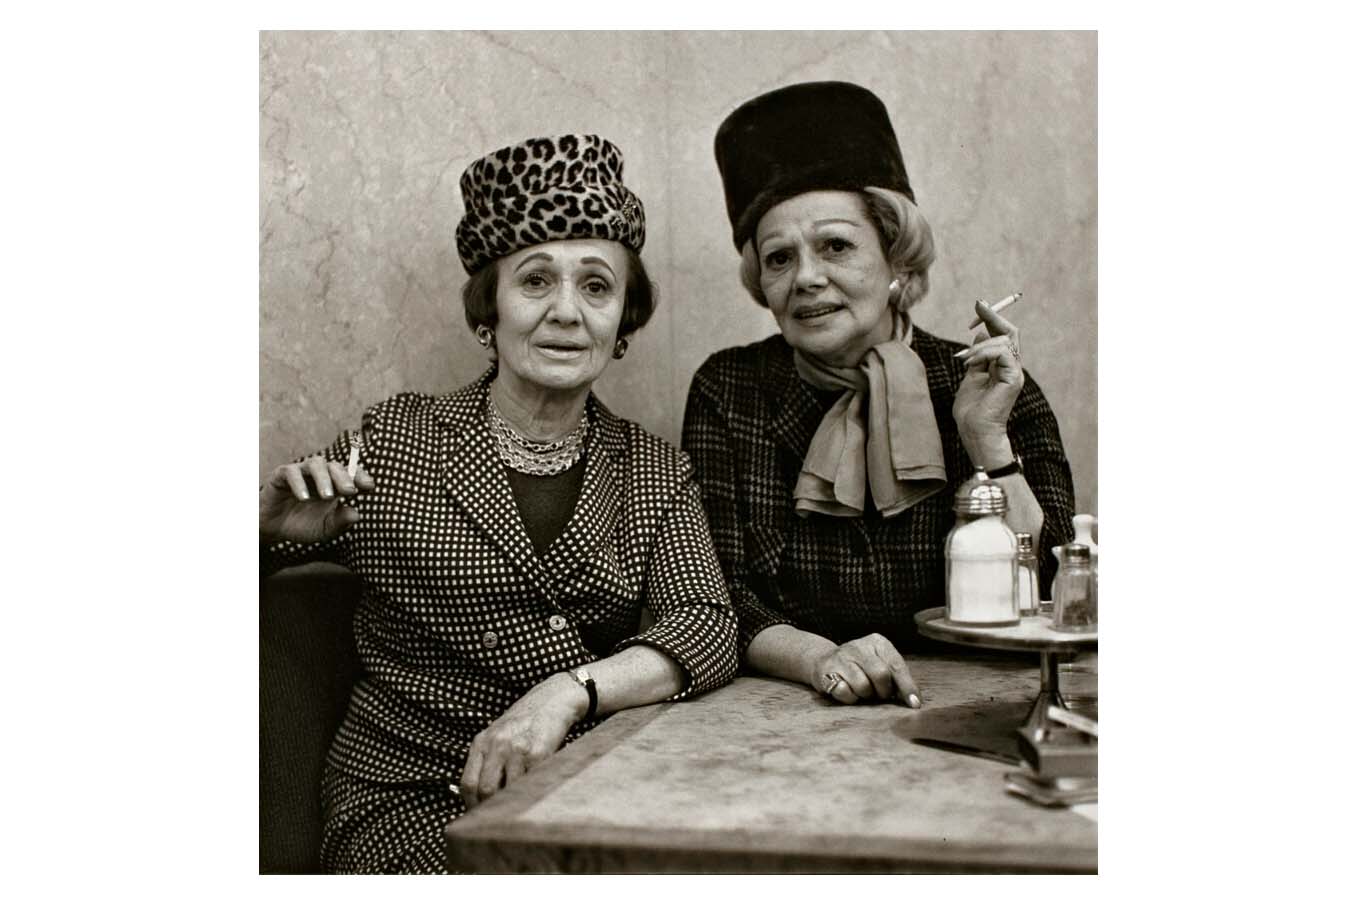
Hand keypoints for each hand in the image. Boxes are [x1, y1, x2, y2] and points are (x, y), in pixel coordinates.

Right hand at [259, 454, 373, 543]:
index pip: (352, 474)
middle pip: (336, 466)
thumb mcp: (325, 529)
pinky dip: (299, 483)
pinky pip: (291, 472)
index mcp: (335, 485)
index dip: (361, 477)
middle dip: (344, 478)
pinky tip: (304, 498)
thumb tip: (357, 515)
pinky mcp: (281, 475)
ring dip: (324, 478)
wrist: (274, 530)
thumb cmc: (303, 526)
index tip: (369, 486)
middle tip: (349, 491)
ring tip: (327, 496)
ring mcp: (301, 473)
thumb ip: (340, 522)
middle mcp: (320, 475)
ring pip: (316, 464)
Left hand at [459, 674, 584, 808]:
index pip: (468, 783)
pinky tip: (532, 794)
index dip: (471, 804)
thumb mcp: (496, 735)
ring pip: (507, 791)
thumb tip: (477, 796)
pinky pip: (529, 783)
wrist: (551, 700)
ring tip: (515, 808)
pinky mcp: (538, 753)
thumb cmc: (523, 722)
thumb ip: (486, 760)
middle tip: (496, 818)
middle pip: (485, 790)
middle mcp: (497, 745)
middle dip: (489, 809)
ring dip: (511, 803)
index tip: (477, 815)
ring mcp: (517, 749)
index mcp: (481, 742)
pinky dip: (529, 793)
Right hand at [813, 634, 920, 706]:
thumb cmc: (861, 667)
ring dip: (865, 695)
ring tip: (861, 690)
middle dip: (883, 691)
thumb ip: (896, 678)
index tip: (914, 704)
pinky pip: (844, 692)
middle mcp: (859, 646)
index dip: (907, 686)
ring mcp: (841, 657)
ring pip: (862, 686)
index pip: (896, 665)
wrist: (824, 660)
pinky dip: (849, 697)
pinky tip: (848, 690)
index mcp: (877, 642)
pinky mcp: (826, 670)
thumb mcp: (881, 664)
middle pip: (881, 675)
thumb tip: (914, 700)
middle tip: (878, 694)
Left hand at [952, 299, 1024, 464]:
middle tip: (978, 306)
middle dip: (993, 316)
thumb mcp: (971, 375)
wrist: (975, 431)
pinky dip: (984, 353)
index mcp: (1002, 366)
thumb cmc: (971, 410)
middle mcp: (1012, 367)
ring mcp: (1014, 372)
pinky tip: (971, 364)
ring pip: (1004, 340)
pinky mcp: (1013, 378)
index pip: (1003, 335)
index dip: (992, 318)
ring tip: (964, 360)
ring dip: (979, 346)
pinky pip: (1002, 353)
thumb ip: (977, 356)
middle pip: (1010, 332)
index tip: (979, 305)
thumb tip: (980, 335)